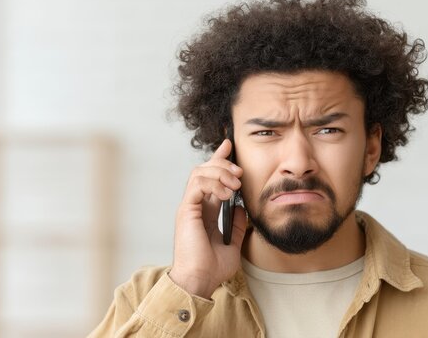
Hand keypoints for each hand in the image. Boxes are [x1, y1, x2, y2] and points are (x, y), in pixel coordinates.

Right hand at [168, 139, 246, 298]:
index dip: (218, 160)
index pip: (210, 178)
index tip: (228, 146)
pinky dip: (213, 184)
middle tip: (240, 171)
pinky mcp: (186, 210)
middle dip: (223, 164)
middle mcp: (195, 205)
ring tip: (236, 184)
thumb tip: (241, 209)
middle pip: (204, 169)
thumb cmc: (211, 268)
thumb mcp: (232, 244)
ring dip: (220, 172)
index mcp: (204, 211)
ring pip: (199, 172)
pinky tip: (226, 194)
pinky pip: (197, 185)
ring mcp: (189, 207)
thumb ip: (236, 226)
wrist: (200, 281)